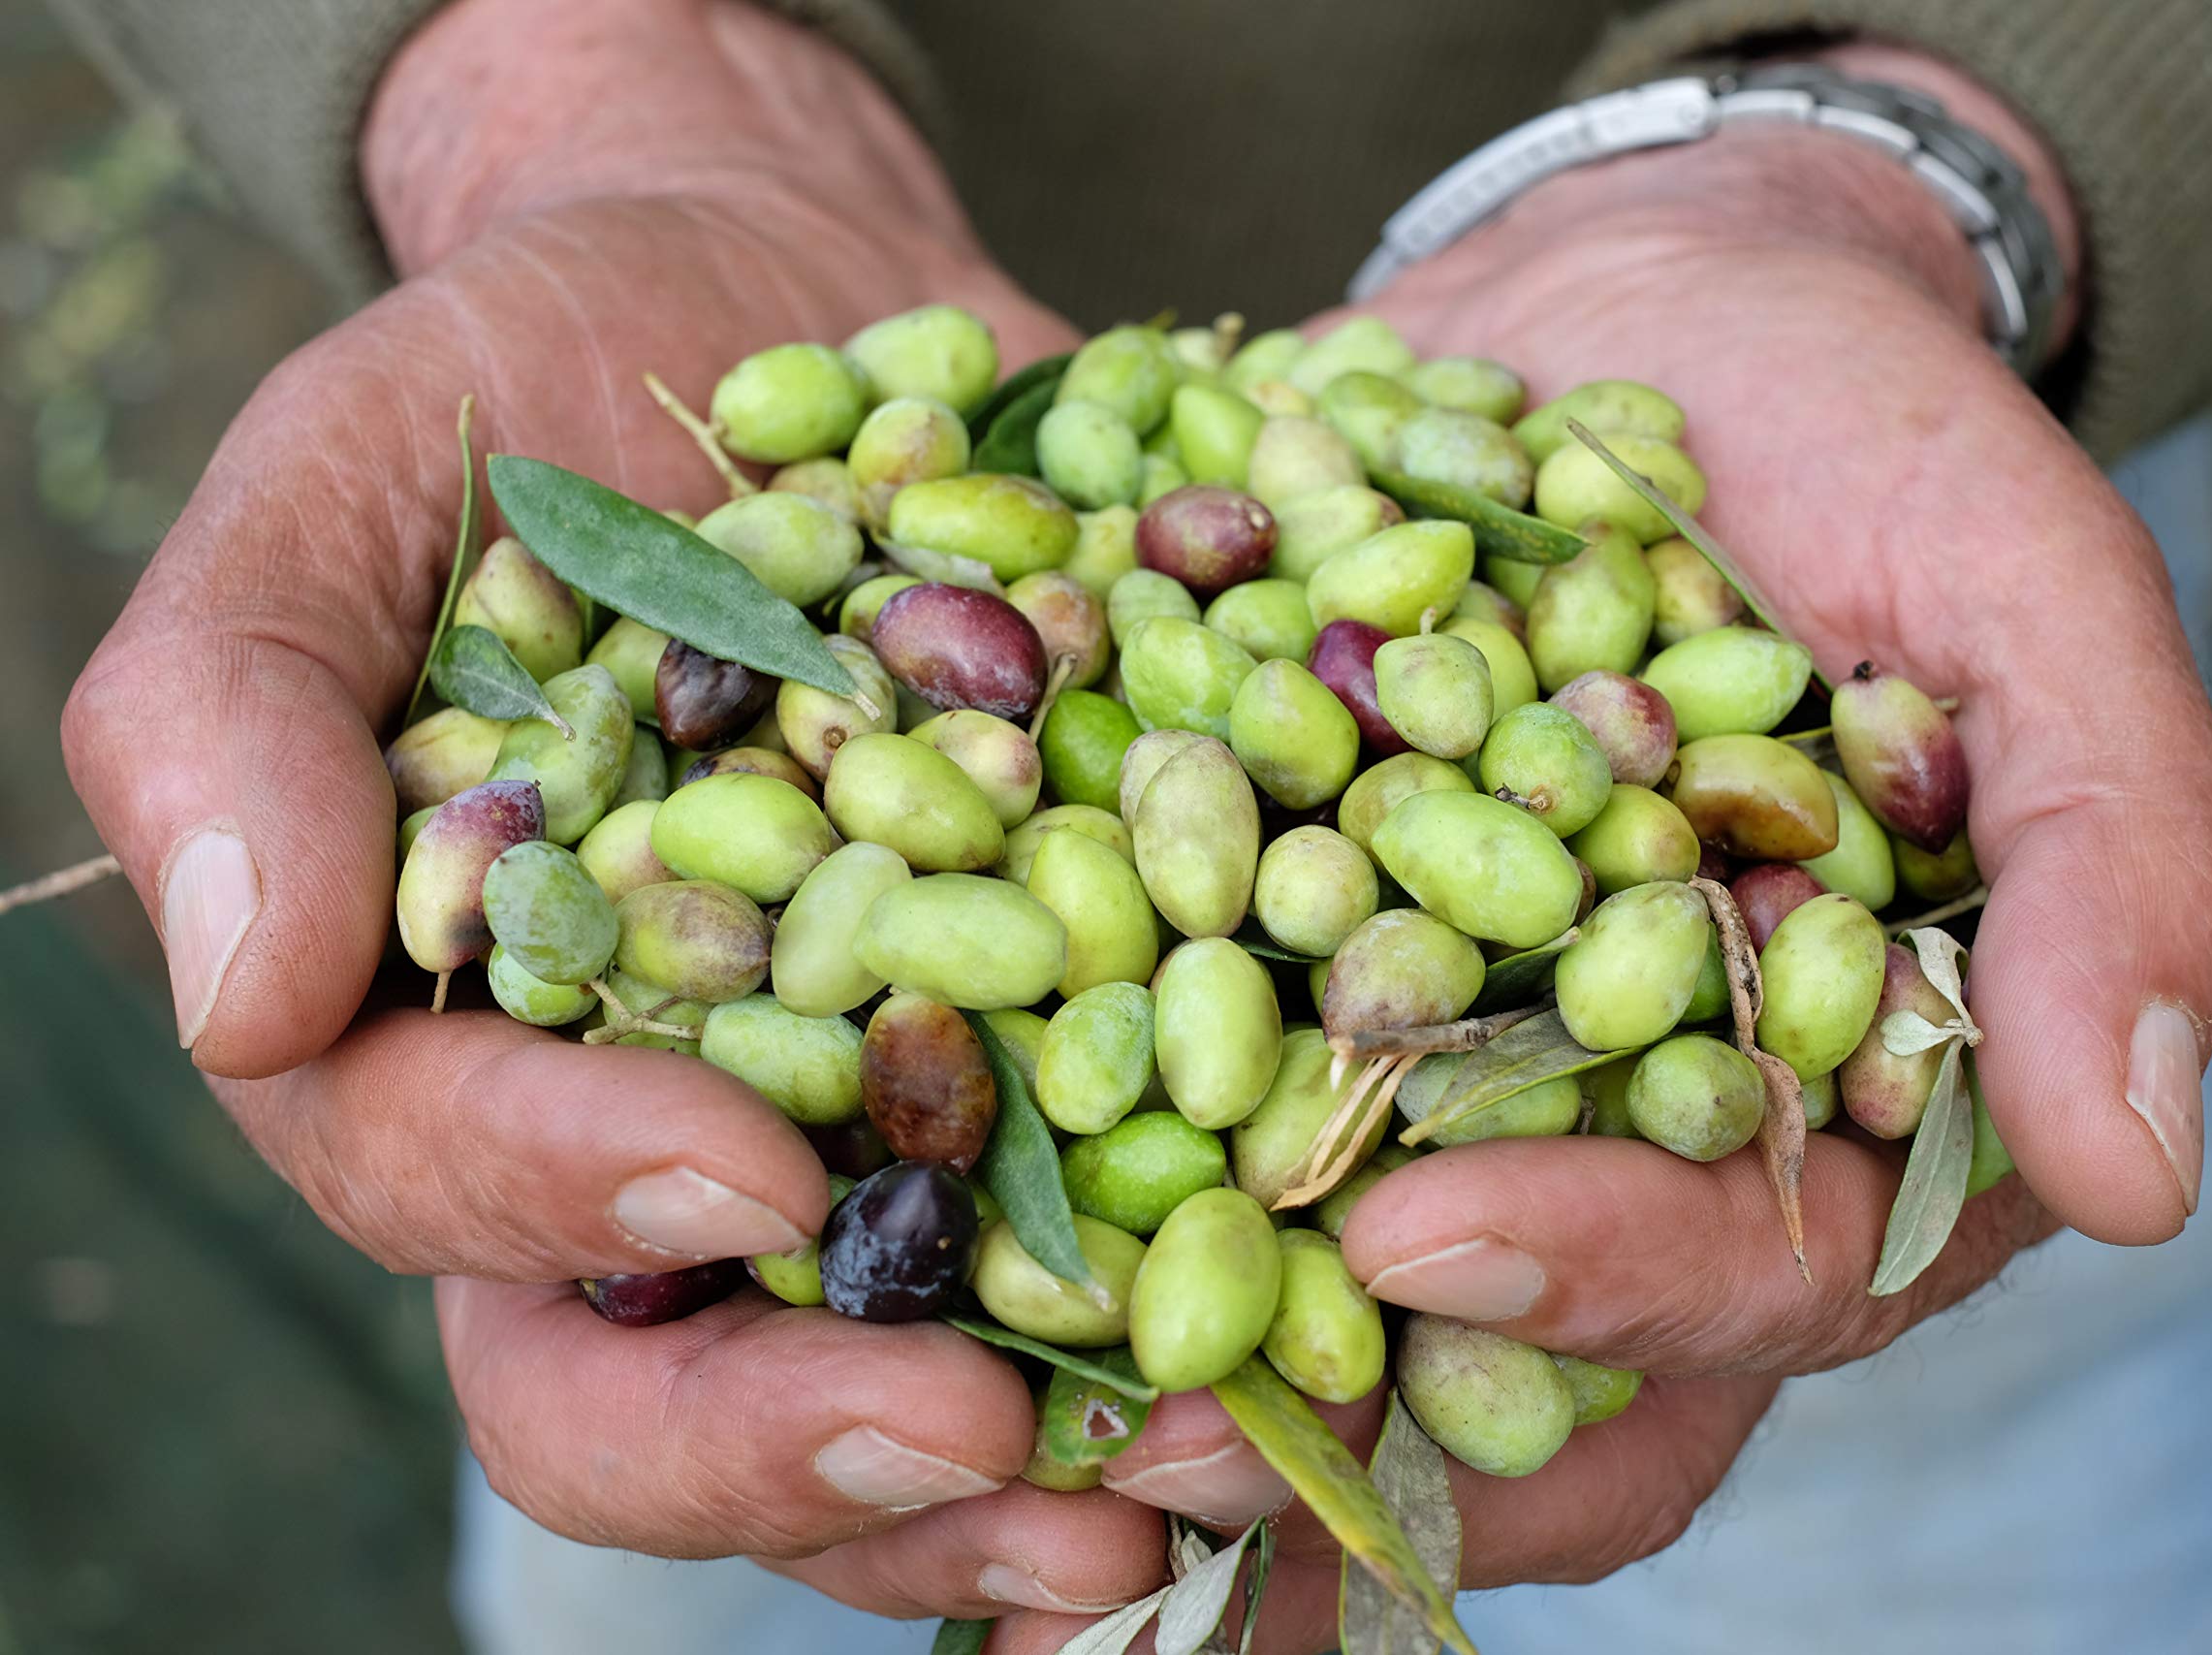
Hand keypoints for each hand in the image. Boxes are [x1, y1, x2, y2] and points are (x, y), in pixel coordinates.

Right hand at [59, 0, 1170, 1622]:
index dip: (572, 1210)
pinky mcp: (1070, 1043)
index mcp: (455, 1045)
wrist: (782, 288)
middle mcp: (665, 1129)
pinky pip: (1134, 1219)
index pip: (453, 1200)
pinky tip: (1346, 1326)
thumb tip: (243, 993)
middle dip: (822, 1446)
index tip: (747, 1169)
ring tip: (1218, 1456)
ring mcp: (880, 1108)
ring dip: (1061, 1458)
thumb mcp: (344, 487)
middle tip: (995, 1440)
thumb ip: (233, 716)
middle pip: (683, 1384)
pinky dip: (1230, 1286)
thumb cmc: (526, 387)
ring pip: (917, 1370)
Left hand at [1002, 47, 2211, 1652]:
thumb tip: (2137, 1178)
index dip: (1599, 1274)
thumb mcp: (2020, 594)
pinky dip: (1066, 1150)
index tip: (1425, 1235)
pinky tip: (926, 1184)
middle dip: (1340, 1395)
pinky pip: (1181, 1102)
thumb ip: (2107, 862)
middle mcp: (1633, 1142)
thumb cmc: (1864, 440)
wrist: (1642, 307)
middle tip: (1153, 1419)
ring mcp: (1448, 1077)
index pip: (1747, 1265)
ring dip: (1166, 1339)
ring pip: (1324, 1282)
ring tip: (1005, 1371)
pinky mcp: (1290, 979)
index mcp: (1839, 1108)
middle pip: (1515, 1352)